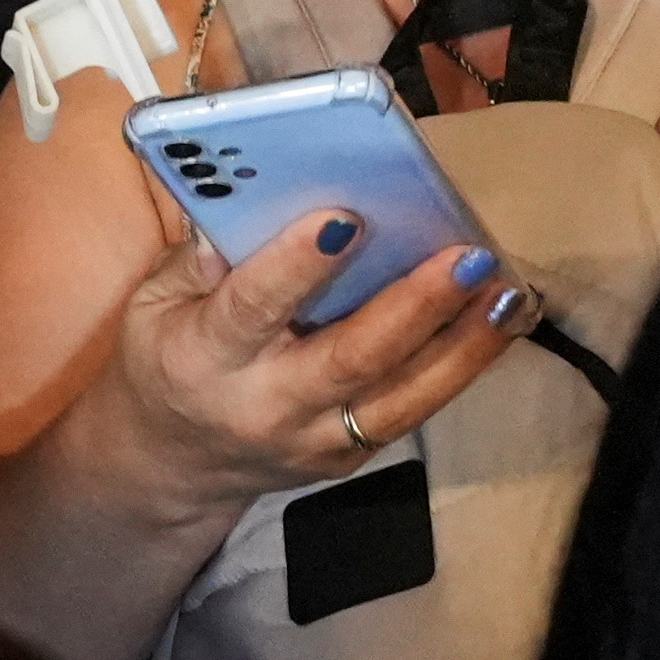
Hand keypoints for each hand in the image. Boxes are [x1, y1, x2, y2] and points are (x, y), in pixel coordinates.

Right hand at [93, 177, 533, 528]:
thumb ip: (200, 257)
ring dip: (464, 344)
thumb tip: (258, 197)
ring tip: (506, 291)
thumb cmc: (165, 357)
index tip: (344, 216)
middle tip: (465, 255)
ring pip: (402, 399)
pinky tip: (497, 320)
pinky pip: (411, 411)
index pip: (254, 308)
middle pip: (351, 358)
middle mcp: (265, 406)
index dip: (298, 265)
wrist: (169, 462)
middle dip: (415, 305)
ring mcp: (314, 441)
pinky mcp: (349, 458)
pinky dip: (460, 366)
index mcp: (204, 357)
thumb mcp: (153, 303)